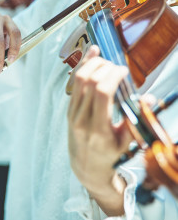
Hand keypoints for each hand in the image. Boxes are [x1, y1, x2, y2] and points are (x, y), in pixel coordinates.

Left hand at [67, 45, 131, 215]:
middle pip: (90, 82)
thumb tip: (148, 97)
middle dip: (105, 68)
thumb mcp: (125, 142)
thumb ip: (135, 119)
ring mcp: (72, 113)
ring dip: (92, 64)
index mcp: (98, 129)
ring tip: (105, 60)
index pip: (102, 93)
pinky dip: (82, 67)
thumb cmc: (108, 154)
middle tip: (116, 68)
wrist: (85, 164)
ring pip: (78, 79)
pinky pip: (74, 83)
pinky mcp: (69, 108)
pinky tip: (91, 55)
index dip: (113, 76)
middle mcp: (82, 118)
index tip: (123, 71)